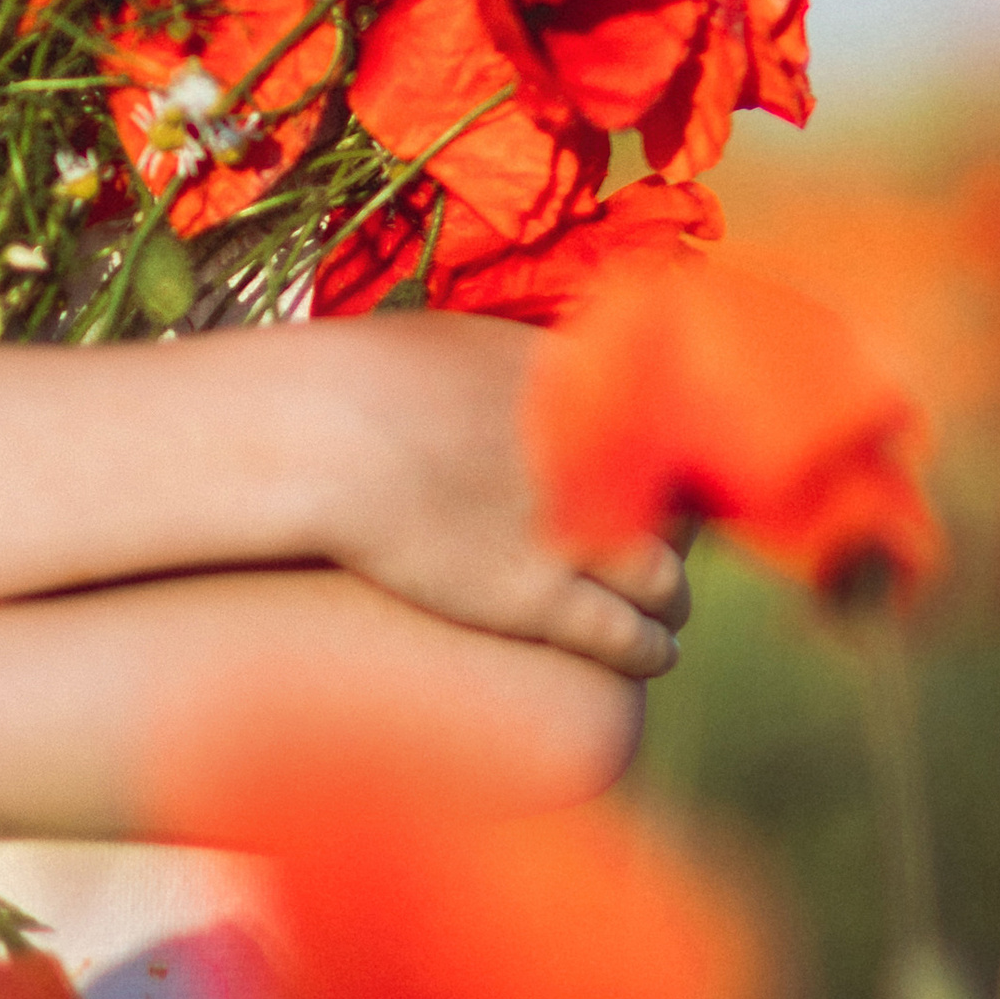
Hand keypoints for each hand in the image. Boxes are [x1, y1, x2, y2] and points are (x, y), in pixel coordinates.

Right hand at [290, 308, 689, 678]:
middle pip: (676, 505)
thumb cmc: (363, 380)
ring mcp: (577, 533)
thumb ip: (515, 361)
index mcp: (584, 392)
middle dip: (674, 529)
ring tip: (666, 611)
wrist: (323, 436)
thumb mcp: (462, 344)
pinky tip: (654, 654)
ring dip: (670, 598)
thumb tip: (522, 367)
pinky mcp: (544, 600)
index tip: (653, 480)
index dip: (662, 463)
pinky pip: (631, 637)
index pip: (664, 432)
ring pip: (665, 581)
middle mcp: (598, 462)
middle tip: (660, 542)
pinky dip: (651, 648)